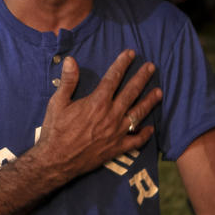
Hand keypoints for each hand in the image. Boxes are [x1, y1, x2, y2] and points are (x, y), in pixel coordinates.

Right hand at [34, 50, 162, 180]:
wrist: (56, 161)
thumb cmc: (55, 130)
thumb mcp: (57, 103)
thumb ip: (68, 81)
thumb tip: (71, 60)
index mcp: (97, 103)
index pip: (113, 78)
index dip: (122, 64)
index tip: (130, 54)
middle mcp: (111, 116)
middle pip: (131, 92)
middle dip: (142, 78)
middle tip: (151, 67)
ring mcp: (116, 133)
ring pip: (138, 114)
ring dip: (149, 102)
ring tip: (159, 92)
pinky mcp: (116, 149)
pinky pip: (136, 141)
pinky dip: (145, 134)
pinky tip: (151, 128)